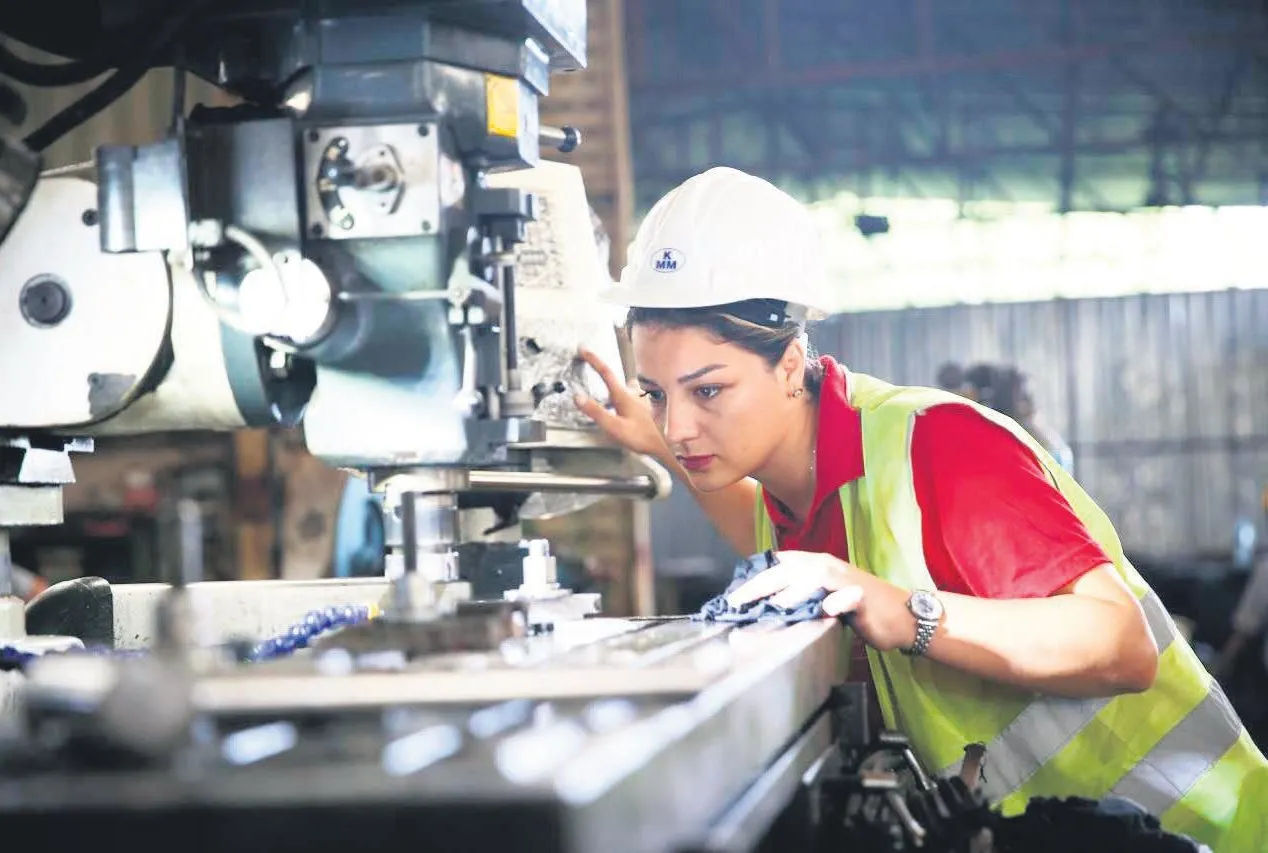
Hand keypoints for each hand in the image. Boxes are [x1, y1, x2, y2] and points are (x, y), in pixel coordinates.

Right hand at [573, 347, 669, 458]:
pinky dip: (625, 399)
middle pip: (615, 379)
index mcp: (623, 396)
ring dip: (616, 389)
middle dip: (604, 375)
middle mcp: (632, 394)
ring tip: (608, 396)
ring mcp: (640, 401)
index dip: (593, 359)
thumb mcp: (614, 427)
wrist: (664, 447)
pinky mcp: (645, 409)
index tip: (583, 349)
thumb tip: (577, 396)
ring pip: (625, 388)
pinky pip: (632, 398)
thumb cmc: (641, 437)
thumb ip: (595, 412)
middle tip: (594, 373)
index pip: (605, 372)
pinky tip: (625, 409)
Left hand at [726, 550, 913, 650]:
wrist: (904, 616)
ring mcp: (846, 580)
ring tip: (776, 605)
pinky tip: (828, 610)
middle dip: (762, 584)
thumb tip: (764, 611)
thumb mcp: (822, 601)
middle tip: (738, 602)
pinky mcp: (864, 597)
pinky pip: (849, 596)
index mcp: (814, 566)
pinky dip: (838, 601)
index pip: (778, 567)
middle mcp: (827, 567)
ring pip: (816, 577)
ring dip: (795, 590)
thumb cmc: (860, 609)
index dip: (754, 579)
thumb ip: (797, 600)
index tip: (732, 598)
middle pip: (789, 569)